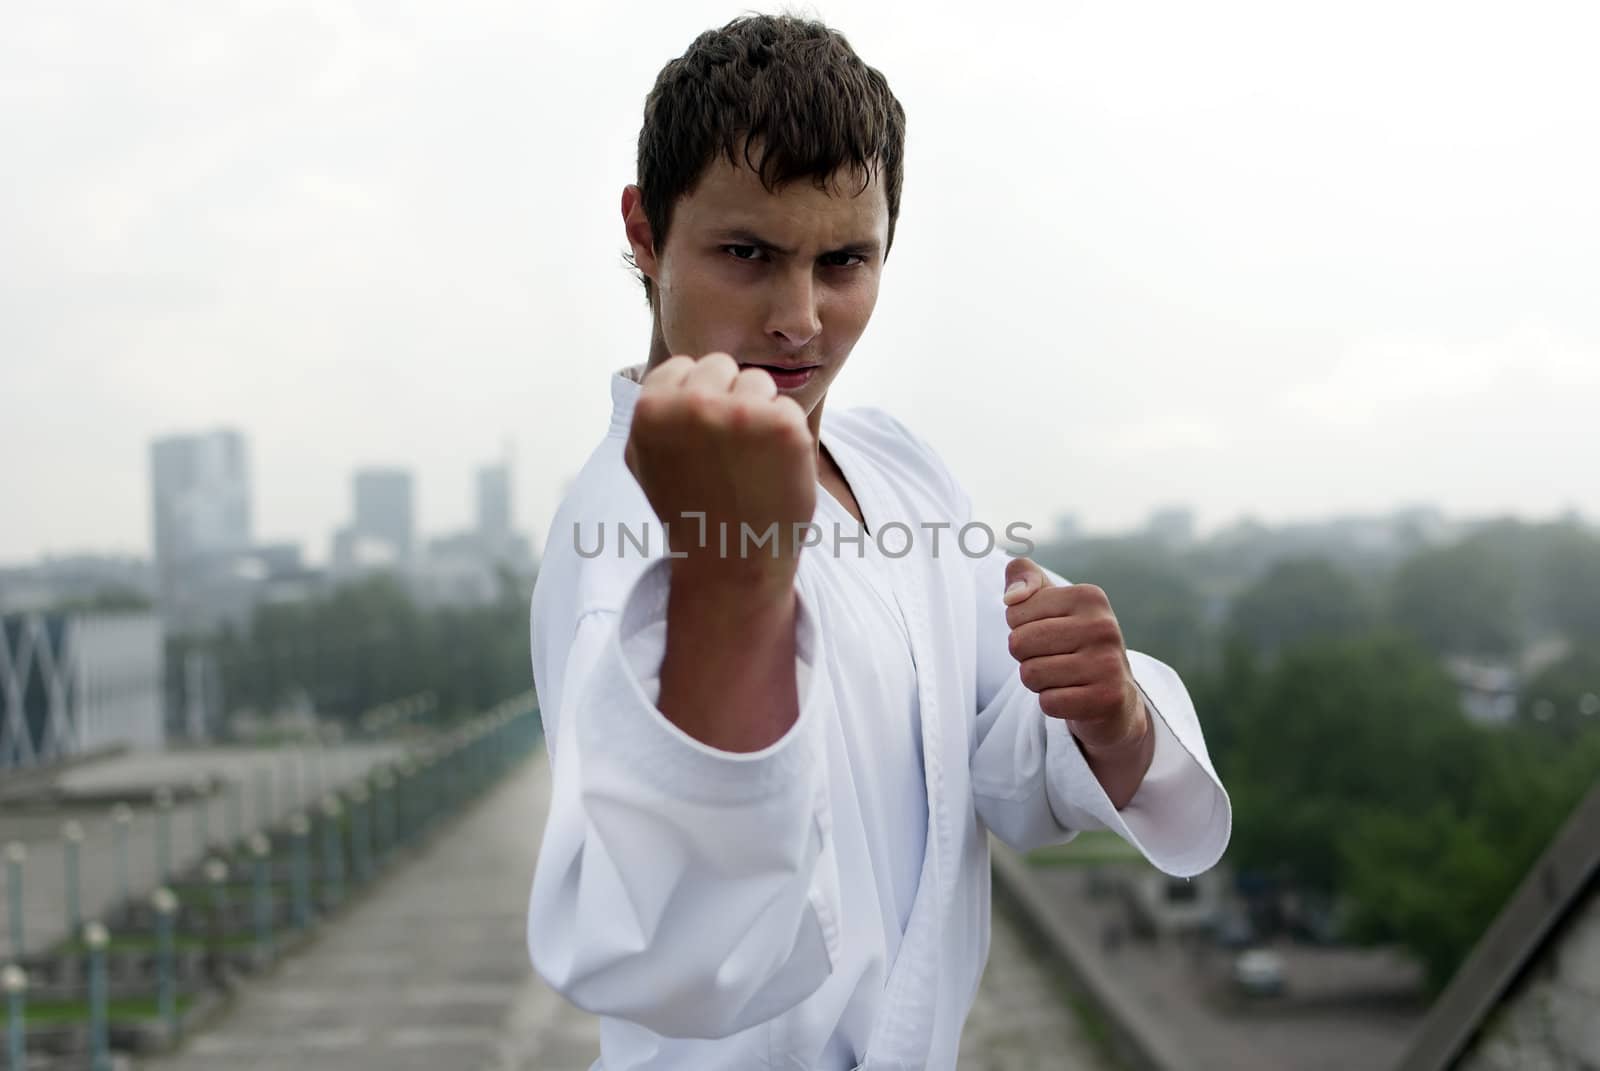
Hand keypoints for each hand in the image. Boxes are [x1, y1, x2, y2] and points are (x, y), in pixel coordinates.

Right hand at [625, 353, 816, 593]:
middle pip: (721, 365)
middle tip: (726, 454)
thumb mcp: (645, 461)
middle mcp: (692, 405)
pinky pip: (788, 408)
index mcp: (650, 408)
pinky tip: (772, 472)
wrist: (733, 564)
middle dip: (727, 398)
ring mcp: (741, 413)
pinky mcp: (784, 426)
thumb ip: (653, 414)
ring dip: (758, 413)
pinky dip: (787, 437)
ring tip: (748, 463)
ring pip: (758, 381)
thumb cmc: (691, 512)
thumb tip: (671, 373)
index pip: (684, 367)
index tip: (699, 441)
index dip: (696, 402)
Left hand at [1002, 557, 1149, 753]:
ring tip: (1063, 677)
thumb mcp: (1050, 603)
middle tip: (1053, 658)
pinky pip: (1048, 703)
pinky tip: (1073, 695)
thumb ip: (1024, 578)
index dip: (1020, 629)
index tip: (1048, 634)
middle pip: (1019, 643)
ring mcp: (1108, 663)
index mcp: (1089, 596)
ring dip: (1038, 681)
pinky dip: (1052, 703)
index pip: (1014, 612)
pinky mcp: (1107, 699)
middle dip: (1025, 656)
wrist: (1115, 694)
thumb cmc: (1073, 642)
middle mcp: (1103, 626)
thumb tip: (1012, 597)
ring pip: (1030, 675)